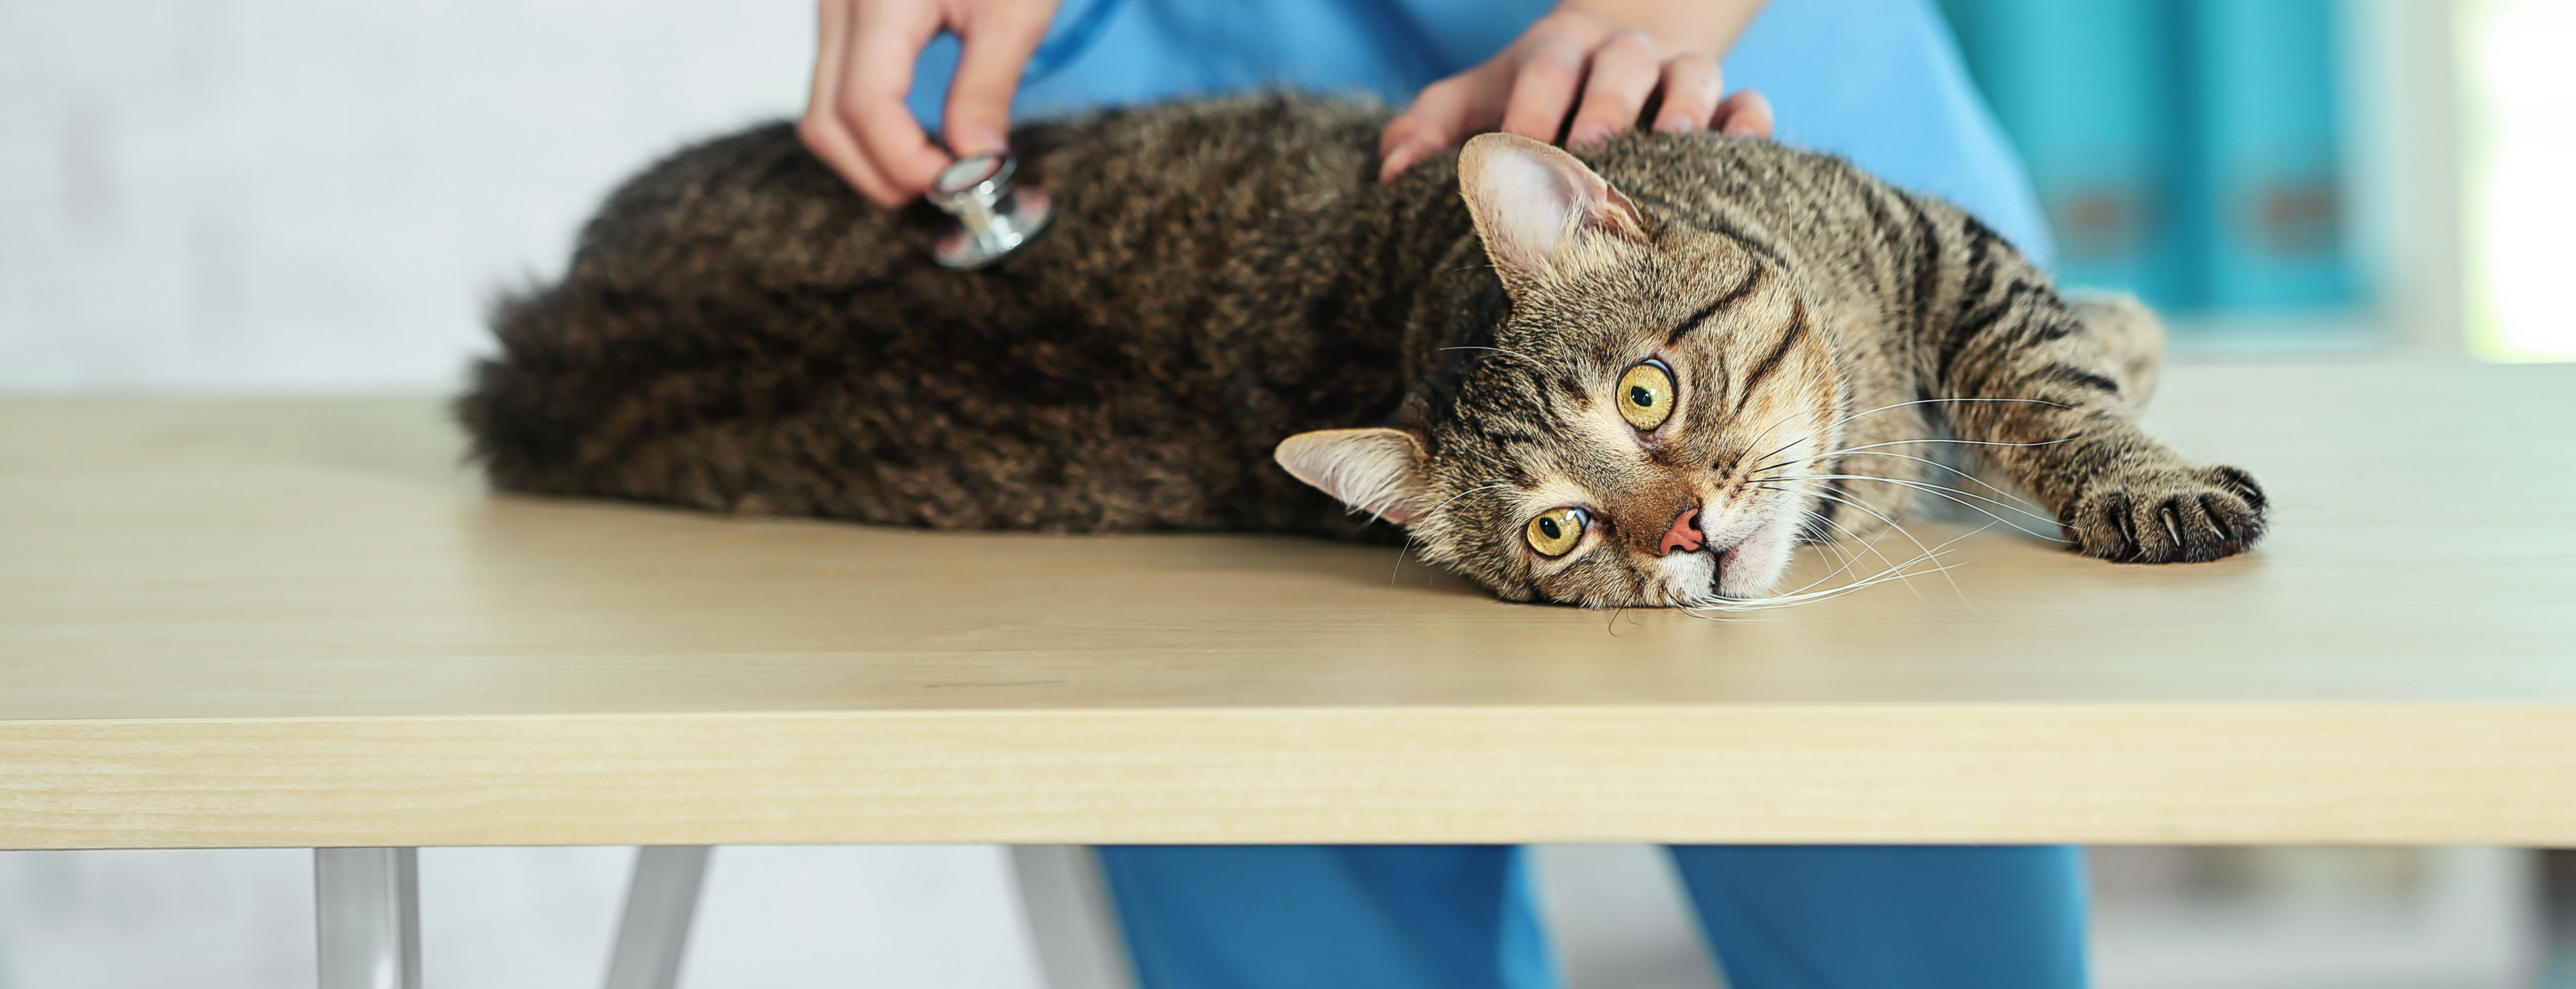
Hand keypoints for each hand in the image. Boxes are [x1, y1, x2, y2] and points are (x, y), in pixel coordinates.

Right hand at [800, 0, 1059, 207]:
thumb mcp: (1015, 11)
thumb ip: (987, 89)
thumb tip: (974, 165)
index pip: (867, 108)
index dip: (908, 163)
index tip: (961, 184)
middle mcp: (839, 3)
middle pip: (827, 122)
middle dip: (882, 174)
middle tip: (946, 188)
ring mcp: (831, 9)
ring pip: (821, 112)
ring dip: (870, 157)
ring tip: (934, 167)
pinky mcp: (840, 15)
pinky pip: (833, 88)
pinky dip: (866, 127)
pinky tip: (915, 135)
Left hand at [1378, 9, 1774, 181]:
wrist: (1601, 73)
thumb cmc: (1525, 105)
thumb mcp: (1471, 107)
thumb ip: (1425, 132)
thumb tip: (1390, 176)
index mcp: (1556, 53)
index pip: (1546, 66)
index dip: (1533, 103)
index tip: (1518, 146)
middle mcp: (1620, 57)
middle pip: (1620, 62)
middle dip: (1607, 101)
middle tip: (1593, 147)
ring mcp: (1677, 78)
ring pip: (1693, 73)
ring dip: (1685, 106)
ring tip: (1673, 146)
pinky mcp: (1724, 105)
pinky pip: (1748, 103)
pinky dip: (1748, 124)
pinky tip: (1742, 153)